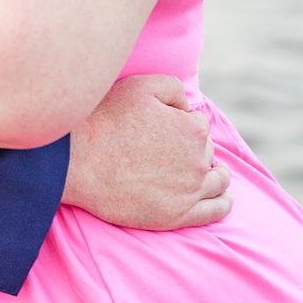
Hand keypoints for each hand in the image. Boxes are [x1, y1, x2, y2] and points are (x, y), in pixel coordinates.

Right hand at [63, 75, 232, 229]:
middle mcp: (198, 160)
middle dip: (194, 149)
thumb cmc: (107, 120)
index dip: (181, 124)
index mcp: (193, 129)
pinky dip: (223, 203)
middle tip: (168, 152)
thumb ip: (175, 89)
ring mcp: (189, 191)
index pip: (198, 124)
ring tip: (212, 173)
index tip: (162, 130)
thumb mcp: (143, 86)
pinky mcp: (176, 216)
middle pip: (206, 152)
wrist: (78, 162)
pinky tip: (225, 198)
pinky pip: (213, 211)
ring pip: (218, 181)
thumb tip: (188, 108)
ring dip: (216, 174)